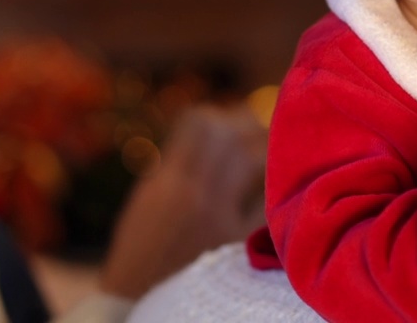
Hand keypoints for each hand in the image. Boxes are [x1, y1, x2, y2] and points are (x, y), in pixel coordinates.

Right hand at [98, 104, 267, 298]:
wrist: (140, 300)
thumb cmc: (142, 249)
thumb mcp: (146, 199)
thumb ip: (174, 164)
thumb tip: (208, 127)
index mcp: (167, 183)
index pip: (200, 124)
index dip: (213, 115)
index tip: (217, 119)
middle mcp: (195, 197)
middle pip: (231, 137)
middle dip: (243, 123)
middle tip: (250, 126)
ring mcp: (220, 220)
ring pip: (254, 161)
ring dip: (262, 148)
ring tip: (264, 147)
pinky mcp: (238, 244)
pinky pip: (265, 203)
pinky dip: (272, 188)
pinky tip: (276, 184)